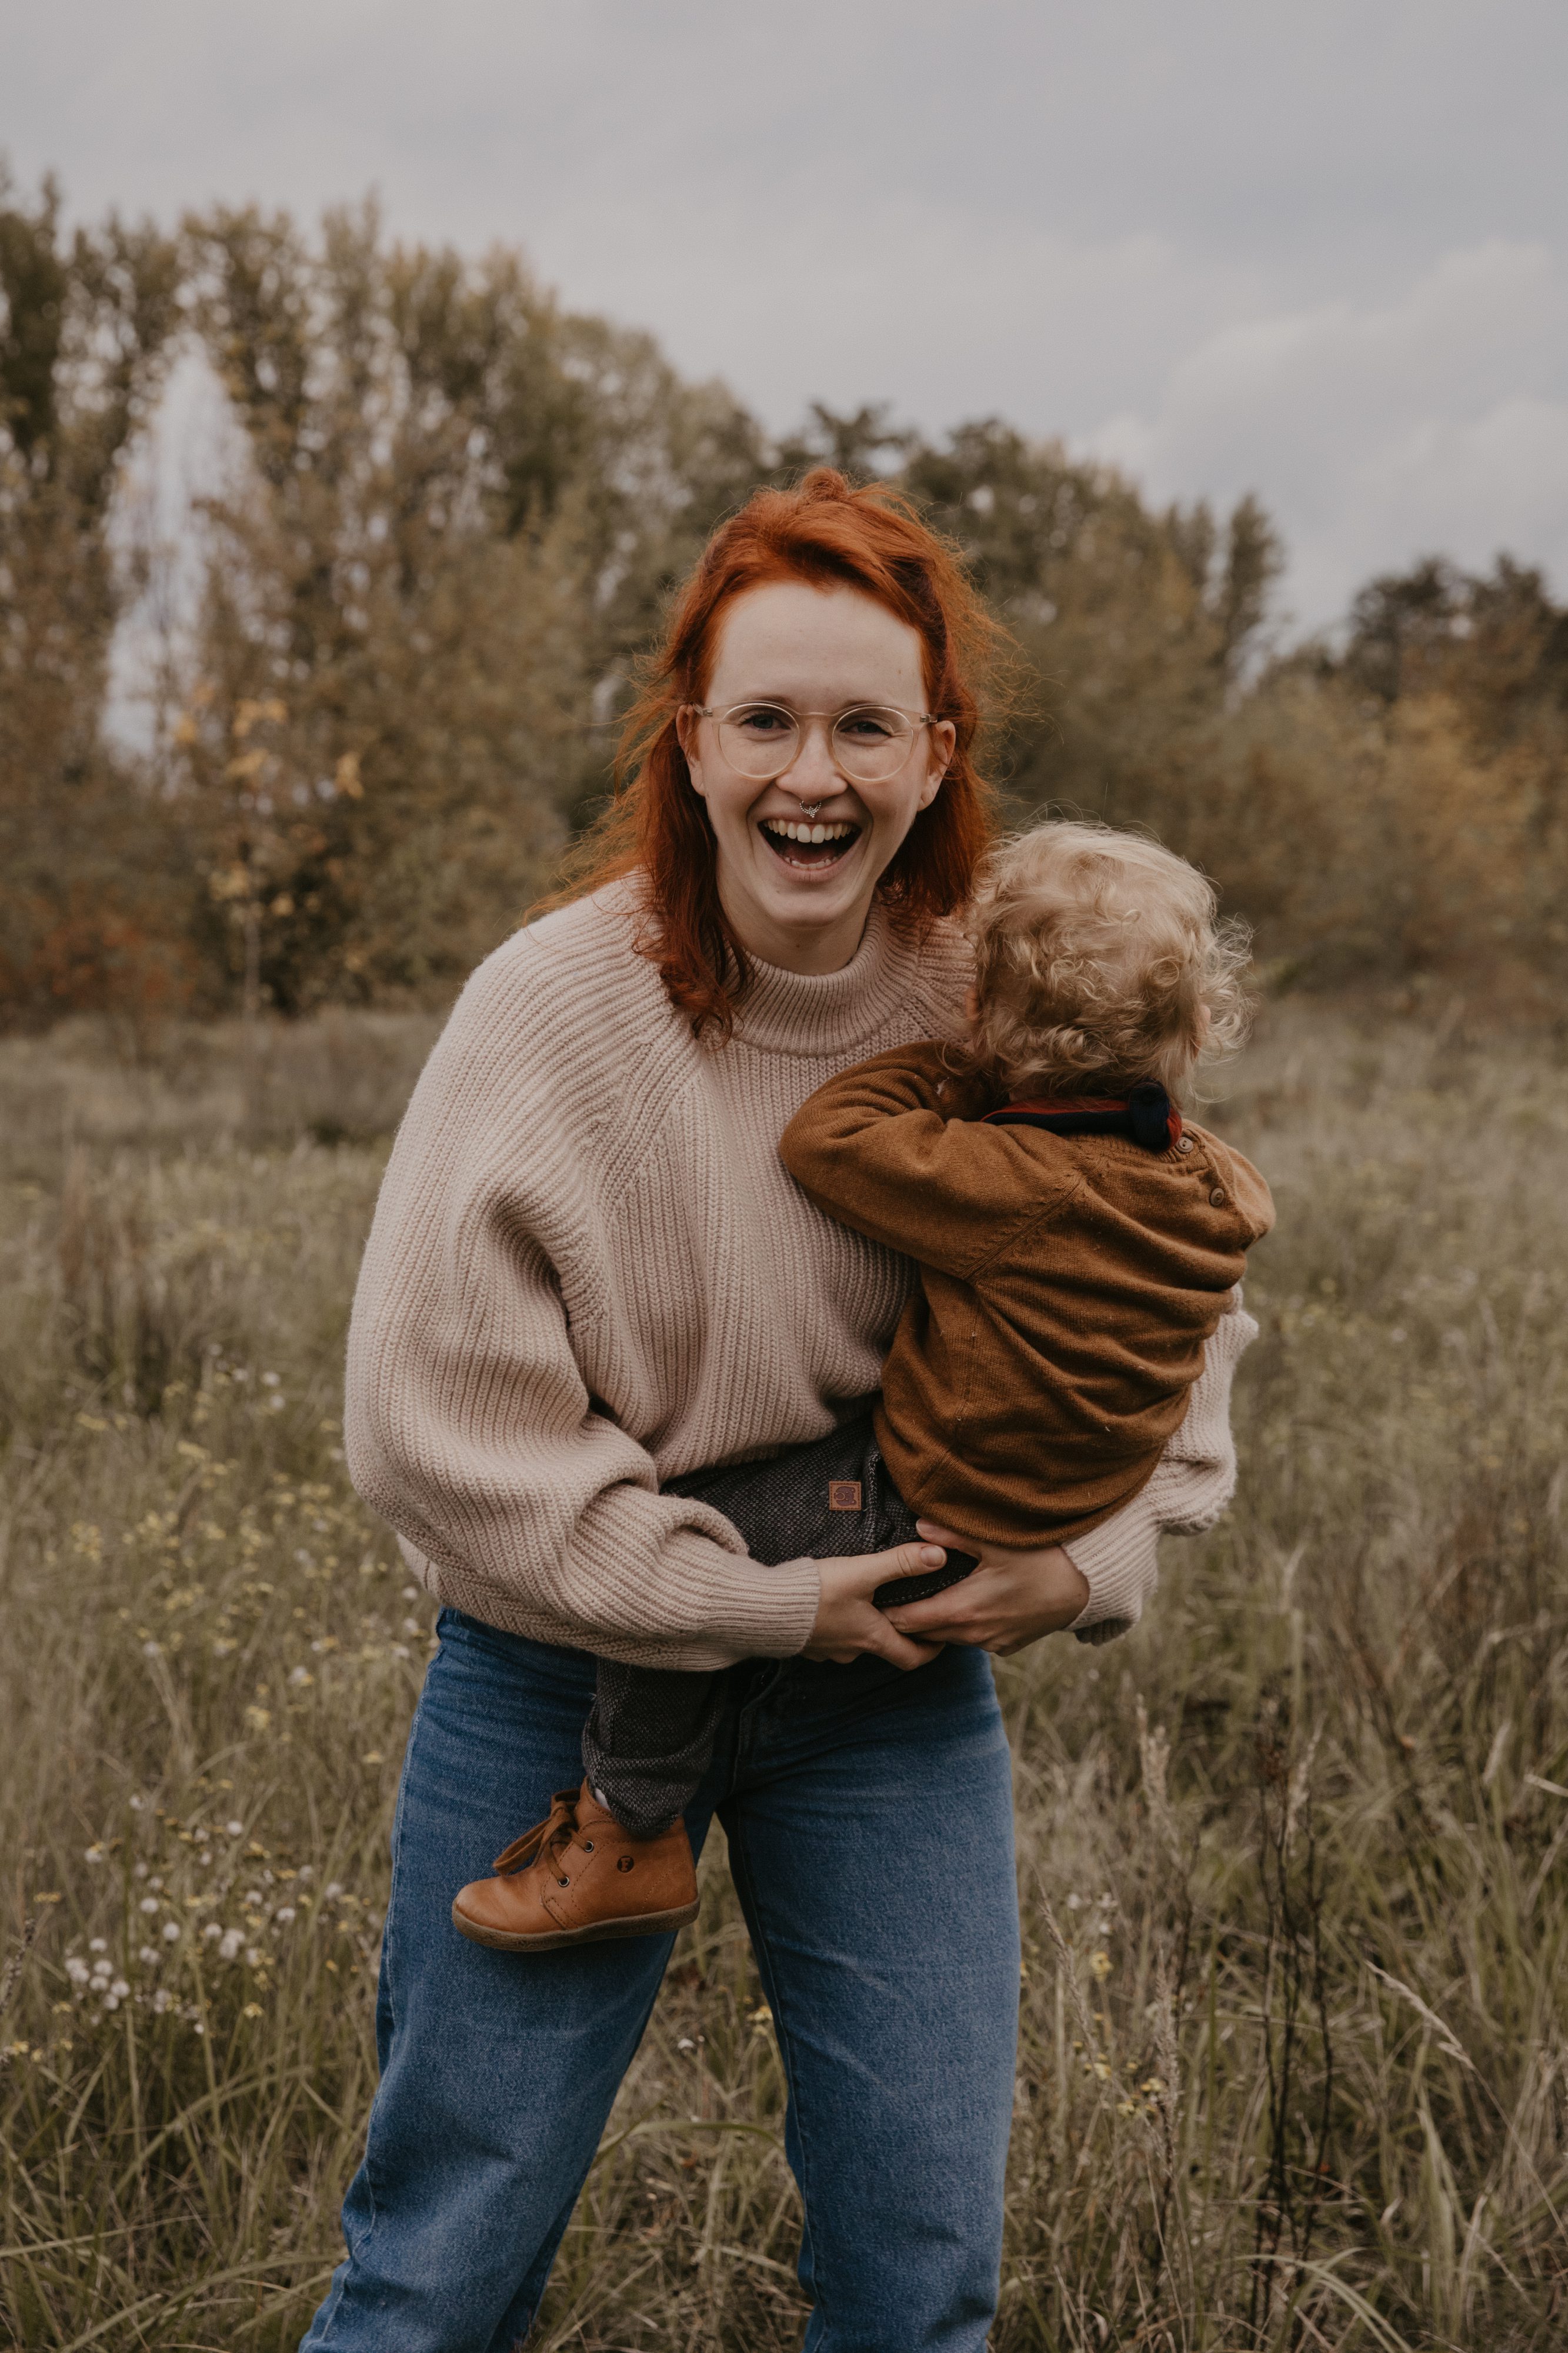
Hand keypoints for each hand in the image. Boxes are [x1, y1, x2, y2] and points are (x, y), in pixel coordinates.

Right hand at [803, 1545, 949, 1667]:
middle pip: (885, 1647)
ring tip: (870, 1601)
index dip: (931, 1650)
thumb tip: (940, 1556)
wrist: (763, 1608)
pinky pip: (831, 1636)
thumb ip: (901, 1563)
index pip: (912, 1657)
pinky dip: (839, 1624)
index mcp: (872, 1638)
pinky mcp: (805, 1642)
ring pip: (856, 1641)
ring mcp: (827, 1650)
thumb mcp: (862, 1572)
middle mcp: (852, 1650)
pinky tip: (834, 1604)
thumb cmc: (816, 1593)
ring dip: (865, 1626)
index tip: (941, 1637)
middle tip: (907, 1610)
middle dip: (897, 1630)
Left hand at [882, 1522, 1091, 1656]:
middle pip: (924, 1633)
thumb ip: (953, 1534)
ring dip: (936, 1622)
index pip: (908, 1622)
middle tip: (893, 1596)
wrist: (1085, 1588)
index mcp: (963, 1609)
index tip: (877, 1598)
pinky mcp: (1006, 1646)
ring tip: (926, 1596)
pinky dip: (962, 1626)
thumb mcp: (995, 1542)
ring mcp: (991, 1643)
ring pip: (948, 1637)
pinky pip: (973, 1639)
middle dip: (906, 1619)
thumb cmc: (1041, 1560)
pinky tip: (965, 1603)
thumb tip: (918, 1527)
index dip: (889, 1612)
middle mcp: (973, 1634)